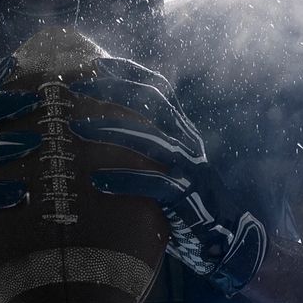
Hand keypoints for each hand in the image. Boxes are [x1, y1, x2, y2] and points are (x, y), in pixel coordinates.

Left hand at [69, 57, 267, 296]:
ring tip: (75, 128)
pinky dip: (123, 180)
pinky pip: (154, 184)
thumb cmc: (188, 200)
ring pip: (149, 139)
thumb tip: (105, 126)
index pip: (158, 90)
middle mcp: (187, 142)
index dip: (129, 72)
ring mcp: (189, 168)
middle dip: (114, 90)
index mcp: (182, 131)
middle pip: (152, 104)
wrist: (227, 238)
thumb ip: (147, 145)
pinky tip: (96, 180)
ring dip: (110, 130)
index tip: (97, 63)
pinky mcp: (187, 197)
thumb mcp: (168, 165)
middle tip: (77, 88)